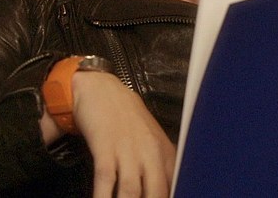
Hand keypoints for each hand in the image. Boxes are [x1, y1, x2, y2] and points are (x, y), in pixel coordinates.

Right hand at [71, 72, 176, 197]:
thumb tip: (170, 190)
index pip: (175, 187)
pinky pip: (105, 181)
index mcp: (165, 154)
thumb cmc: (128, 121)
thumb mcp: (152, 143)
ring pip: (131, 192)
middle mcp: (151, 154)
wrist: (103, 91)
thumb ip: (160, 169)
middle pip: (156, 194)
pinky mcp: (106, 149)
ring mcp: (128, 151)